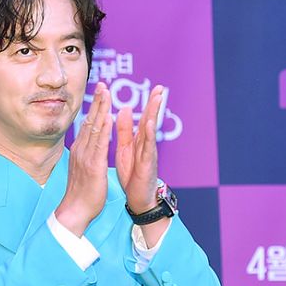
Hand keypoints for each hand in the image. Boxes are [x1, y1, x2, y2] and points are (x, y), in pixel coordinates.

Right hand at [55, 81, 111, 236]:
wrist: (74, 210)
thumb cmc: (80, 194)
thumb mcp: (82, 170)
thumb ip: (85, 156)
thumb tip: (86, 149)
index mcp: (80, 151)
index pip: (88, 125)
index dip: (94, 108)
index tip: (99, 93)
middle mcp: (82, 150)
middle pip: (90, 121)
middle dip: (97, 102)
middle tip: (102, 84)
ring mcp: (87, 157)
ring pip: (95, 128)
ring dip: (101, 109)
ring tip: (106, 93)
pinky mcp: (94, 165)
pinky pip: (100, 143)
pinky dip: (104, 128)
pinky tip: (108, 116)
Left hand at [115, 85, 163, 212]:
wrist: (137, 198)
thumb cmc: (132, 174)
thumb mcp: (126, 148)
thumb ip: (125, 130)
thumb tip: (125, 109)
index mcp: (139, 140)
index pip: (143, 117)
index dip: (148, 102)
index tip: (154, 87)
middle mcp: (145, 144)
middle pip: (150, 120)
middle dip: (155, 104)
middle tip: (160, 88)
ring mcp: (148, 153)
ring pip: (151, 131)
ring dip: (154, 114)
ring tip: (157, 99)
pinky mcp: (147, 164)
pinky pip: (147, 147)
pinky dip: (148, 135)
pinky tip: (149, 123)